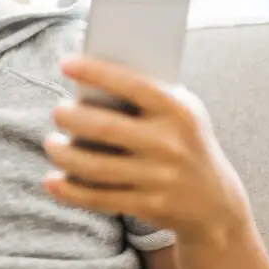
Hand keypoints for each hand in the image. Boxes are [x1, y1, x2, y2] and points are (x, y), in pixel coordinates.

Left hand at [42, 56, 252, 245]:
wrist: (216, 203)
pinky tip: (52, 181)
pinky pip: (99, 198)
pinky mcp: (148, 205)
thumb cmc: (185, 142)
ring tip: (52, 144)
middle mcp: (170, 144)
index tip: (66, 63)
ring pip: (97, 166)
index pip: (132, 85)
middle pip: (106, 128)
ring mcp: (159, 178)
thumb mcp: (181, 112)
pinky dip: (69, 190)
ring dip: (64, 154)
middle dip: (71, 118)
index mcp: (178, 111)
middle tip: (57, 112)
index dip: (96, 72)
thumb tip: (90, 79)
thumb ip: (146, 95)